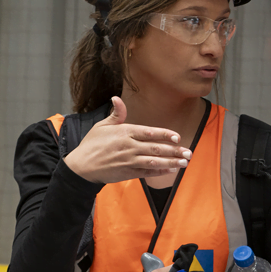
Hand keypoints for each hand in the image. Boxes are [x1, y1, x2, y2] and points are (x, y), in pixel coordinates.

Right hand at [63, 97, 191, 183]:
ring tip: (184, 162)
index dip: (165, 135)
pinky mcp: (128, 173)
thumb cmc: (91, 145)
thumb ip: (115, 114)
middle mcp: (129, 147)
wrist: (81, 167)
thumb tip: (117, 98)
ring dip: (171, 162)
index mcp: (124, 132)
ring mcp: (129, 161)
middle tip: (188, 152)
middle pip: (156, 148)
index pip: (150, 132)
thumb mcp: (101, 126)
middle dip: (174, 150)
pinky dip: (160, 171)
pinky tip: (170, 169)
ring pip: (154, 161)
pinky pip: (147, 172)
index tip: (178, 137)